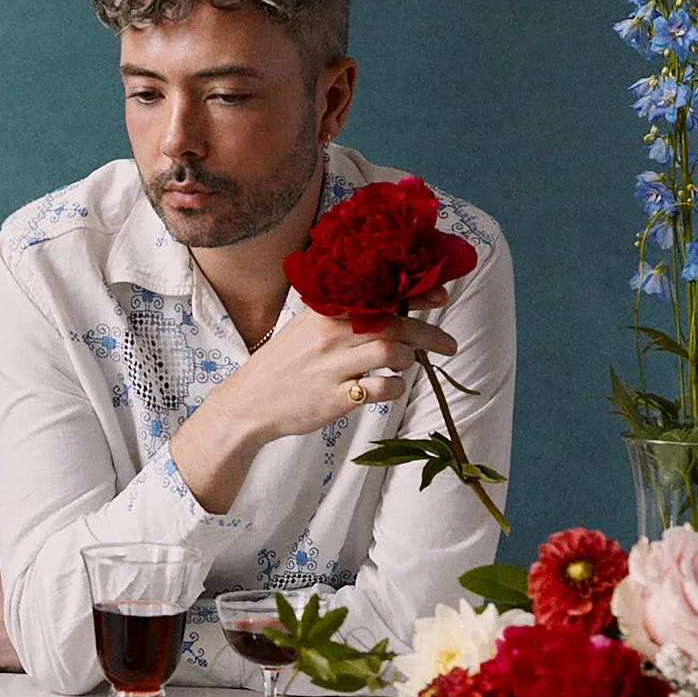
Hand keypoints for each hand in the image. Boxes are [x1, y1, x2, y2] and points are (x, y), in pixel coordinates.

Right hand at [170, 288, 457, 511]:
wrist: (249, 402)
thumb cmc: (284, 364)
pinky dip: (395, 389)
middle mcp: (330, 335)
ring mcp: (332, 367)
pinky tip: (390, 389)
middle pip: (393, 324)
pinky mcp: (334, 398)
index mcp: (324, 312)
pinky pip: (380, 389)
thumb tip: (386, 301)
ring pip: (390, 353)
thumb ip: (339, 314)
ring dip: (409, 360)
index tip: (441, 296)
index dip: (415, 294)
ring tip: (407, 366)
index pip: (378, 295)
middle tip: (449, 344)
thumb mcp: (304, 329)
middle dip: (428, 333)